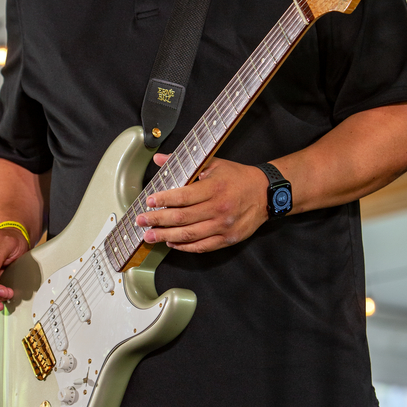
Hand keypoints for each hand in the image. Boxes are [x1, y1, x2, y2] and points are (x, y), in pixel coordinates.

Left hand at [135, 155, 268, 252]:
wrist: (265, 193)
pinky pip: (202, 247)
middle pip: (182, 218)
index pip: (183, 196)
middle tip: (141, 221)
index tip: (149, 202)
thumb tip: (161, 159)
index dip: (163, 200)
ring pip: (189, 235)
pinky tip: (171, 243)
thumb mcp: (213, 163)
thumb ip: (185, 162)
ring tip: (150, 236)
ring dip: (166, 237)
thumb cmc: (237, 177)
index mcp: (214, 187)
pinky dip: (184, 247)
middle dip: (157, 220)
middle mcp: (219, 208)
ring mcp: (224, 226)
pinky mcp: (228, 239)